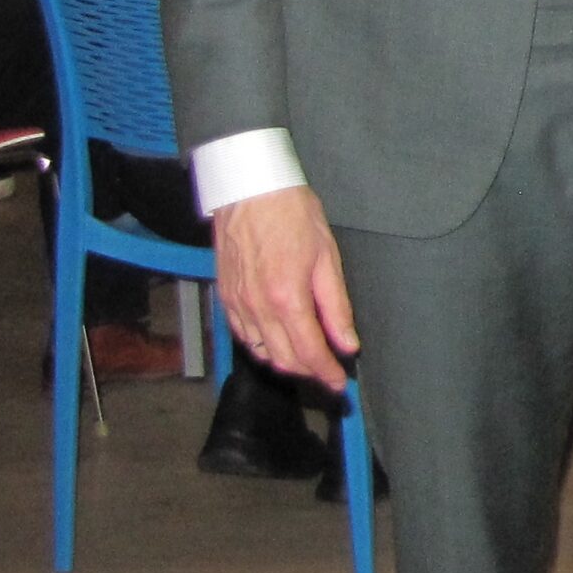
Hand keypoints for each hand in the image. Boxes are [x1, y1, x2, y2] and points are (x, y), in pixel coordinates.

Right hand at [212, 185, 356, 391]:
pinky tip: (277, 341)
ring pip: (260, 351)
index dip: (326, 373)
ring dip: (285, 362)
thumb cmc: (292, 214)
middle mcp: (257, 308)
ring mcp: (237, 303)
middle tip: (329, 374)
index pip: (308, 352)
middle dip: (308, 372)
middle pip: (282, 359)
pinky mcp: (225, 296)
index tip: (340, 384)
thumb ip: (336, 306)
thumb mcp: (327, 257)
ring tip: (308, 359)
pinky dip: (262, 346)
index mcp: (287, 298)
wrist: (249, 188)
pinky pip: (243, 335)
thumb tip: (347, 343)